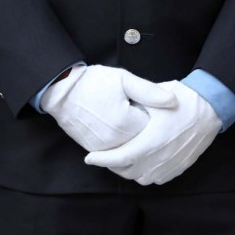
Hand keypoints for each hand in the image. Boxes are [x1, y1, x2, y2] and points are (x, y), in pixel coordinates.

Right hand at [41, 65, 177, 151]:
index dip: (155, 116)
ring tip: (131, 122)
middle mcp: (117, 141)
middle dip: (147, 129)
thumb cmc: (93, 82)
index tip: (149, 106)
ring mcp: (106, 149)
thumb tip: (173, 101)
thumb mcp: (124, 79)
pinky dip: (125, 146)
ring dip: (136, 139)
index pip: (155, 127)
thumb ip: (150, 92)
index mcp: (127, 123)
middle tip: (140, 112)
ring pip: (132, 150)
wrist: (62, 92)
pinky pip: (118, 154)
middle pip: (145, 142)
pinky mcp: (97, 151)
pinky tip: (122, 131)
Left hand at [84, 80, 221, 185]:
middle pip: (128, 172)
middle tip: (105, 155)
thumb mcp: (154, 97)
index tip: (89, 158)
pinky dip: (146, 173)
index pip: (119, 157)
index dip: (101, 159)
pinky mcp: (181, 166)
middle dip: (113, 165)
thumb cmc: (182, 98)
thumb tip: (114, 115)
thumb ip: (134, 108)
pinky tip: (143, 161)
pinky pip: (158, 178)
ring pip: (142, 178)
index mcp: (151, 141)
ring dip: (130, 171)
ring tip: (123, 158)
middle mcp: (161, 157)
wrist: (211, 106)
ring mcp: (172, 164)